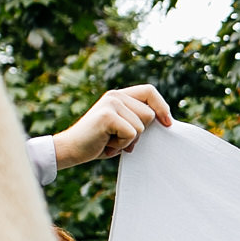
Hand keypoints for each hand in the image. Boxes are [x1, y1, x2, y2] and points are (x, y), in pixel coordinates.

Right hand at [50, 85, 172, 168]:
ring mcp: (111, 103)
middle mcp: (115, 96)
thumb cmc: (99, 142)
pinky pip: (131, 134)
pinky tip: (107, 144)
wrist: (71, 149)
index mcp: (119, 96)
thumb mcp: (122, 128)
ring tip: (111, 140)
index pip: (149, 91)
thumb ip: (138, 120)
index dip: (162, 106)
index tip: (168, 123)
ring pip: (141, 126)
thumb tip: (166, 122)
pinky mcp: (107, 115)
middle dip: (140, 133)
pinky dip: (122, 145)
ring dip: (129, 140)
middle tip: (119, 139)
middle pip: (149, 114)